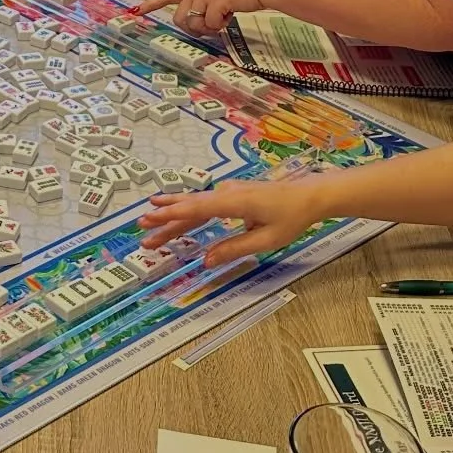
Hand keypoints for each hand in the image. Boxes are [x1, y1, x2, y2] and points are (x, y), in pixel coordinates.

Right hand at [140, 179, 325, 264]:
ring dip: (173, 210)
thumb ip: (234, 249)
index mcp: (234, 203)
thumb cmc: (292, 217)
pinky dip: (187, 206)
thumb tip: (205, 261)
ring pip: (195, 202)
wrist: (311, 195)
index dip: (171, 215)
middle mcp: (227, 193)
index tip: (150, 219)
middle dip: (165, 217)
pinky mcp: (233, 194)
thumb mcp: (265, 239)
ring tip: (149, 212)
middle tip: (142, 227)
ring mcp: (229, 191)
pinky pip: (205, 201)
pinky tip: (177, 208)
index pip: (196, 209)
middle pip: (190, 206)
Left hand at [148, 0, 272, 33]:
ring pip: (193, 23)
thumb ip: (201, 9)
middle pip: (179, 19)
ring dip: (208, 27)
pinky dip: (222, 25)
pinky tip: (230, 13)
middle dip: (194, 28)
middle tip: (211, 24)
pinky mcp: (214, 0)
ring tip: (222, 16)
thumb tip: (194, 26)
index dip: (151, 4)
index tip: (135, 10)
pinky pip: (210, 24)